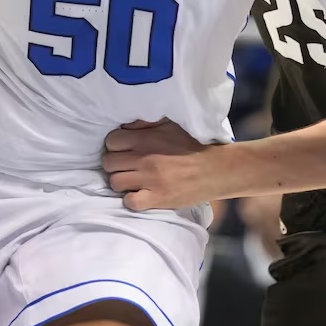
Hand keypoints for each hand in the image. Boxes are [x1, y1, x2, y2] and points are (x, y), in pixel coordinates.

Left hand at [102, 119, 223, 210]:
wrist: (216, 169)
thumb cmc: (193, 145)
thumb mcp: (171, 125)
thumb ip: (146, 123)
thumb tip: (125, 126)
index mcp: (147, 139)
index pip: (111, 141)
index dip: (115, 145)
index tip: (124, 149)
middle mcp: (145, 158)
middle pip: (109, 162)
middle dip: (116, 164)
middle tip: (127, 166)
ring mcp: (150, 180)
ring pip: (115, 182)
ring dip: (121, 181)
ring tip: (132, 181)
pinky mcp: (157, 198)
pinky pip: (130, 202)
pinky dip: (132, 199)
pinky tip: (141, 194)